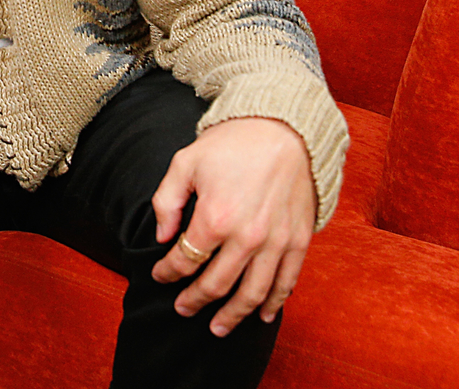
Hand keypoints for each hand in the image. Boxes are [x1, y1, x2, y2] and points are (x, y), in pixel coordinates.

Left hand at [151, 117, 315, 336]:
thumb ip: (166, 202)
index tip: (159, 275)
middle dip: (195, 300)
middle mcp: (247, 237)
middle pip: (216, 284)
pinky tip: (261, 315)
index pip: (184, 259)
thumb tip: (162, 238)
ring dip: (232, 316)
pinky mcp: (299, 241)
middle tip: (183, 308)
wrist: (283, 130)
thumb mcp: (184, 163)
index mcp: (214, 218)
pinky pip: (286, 282)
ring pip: (251, 293)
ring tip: (217, 328)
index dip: (168, 272)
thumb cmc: (230, 144)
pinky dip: (273, 303)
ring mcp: (276, 243)